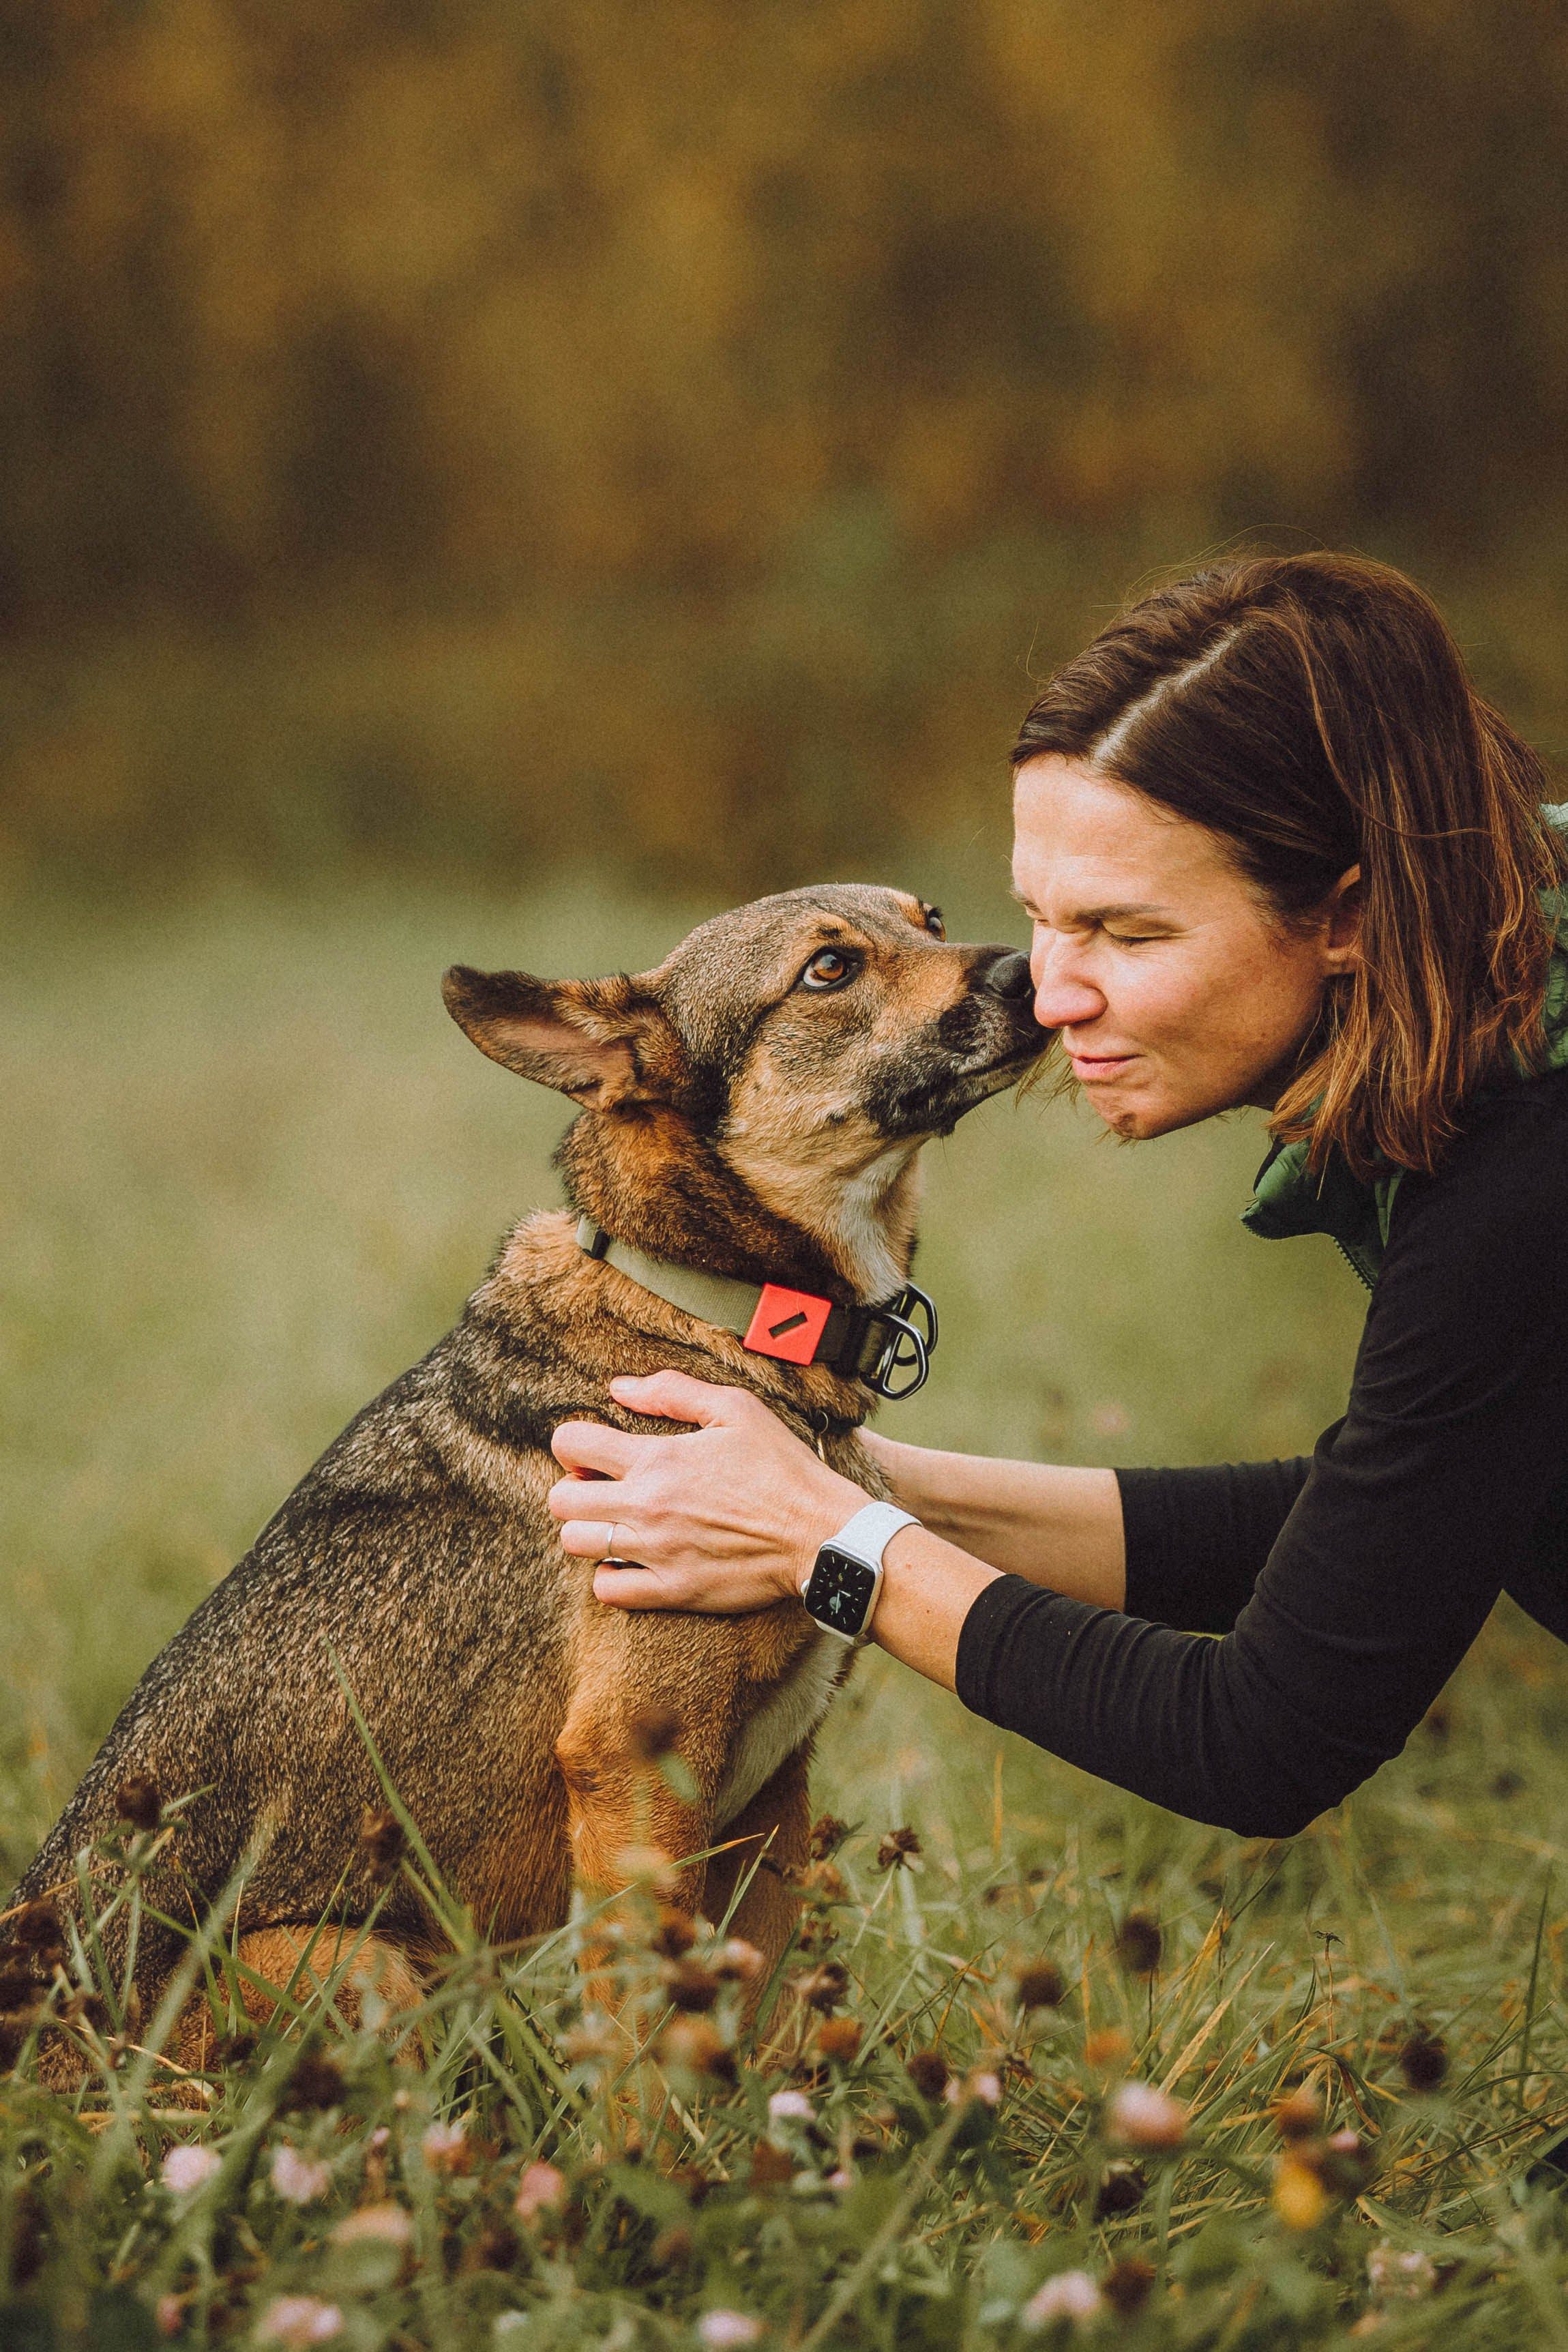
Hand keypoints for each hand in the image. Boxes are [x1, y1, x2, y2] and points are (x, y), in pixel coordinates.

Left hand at [547, 1371, 866, 1612]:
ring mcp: (657, 1552)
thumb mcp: (736, 1409)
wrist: (821, 1534)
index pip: (571, 1444)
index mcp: (658, 1458)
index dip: (572, 1442)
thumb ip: (673, 1391)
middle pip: (562, 1500)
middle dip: (573, 1487)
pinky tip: (630, 1561)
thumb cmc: (783, 1468)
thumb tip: (619, 1388)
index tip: (592, 1451)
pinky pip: (608, 1590)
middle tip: (602, 1488)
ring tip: (615, 1523)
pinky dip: (609, 1576)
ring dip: (588, 1529)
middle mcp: (647, 1506)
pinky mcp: (672, 1590)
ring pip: (577, 1543)